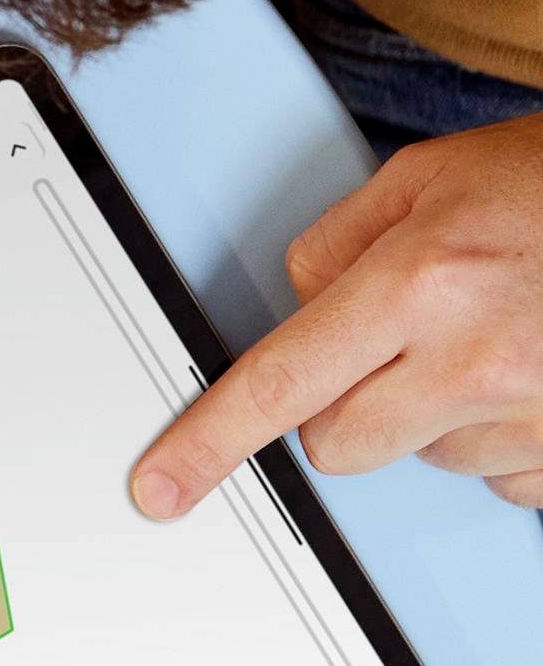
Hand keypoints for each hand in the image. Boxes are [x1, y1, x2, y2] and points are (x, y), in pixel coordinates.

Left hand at [132, 115, 542, 515]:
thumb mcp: (427, 179)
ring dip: (439, 414)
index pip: (280, 383)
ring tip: (500, 336)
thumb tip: (294, 310)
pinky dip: (507, 436)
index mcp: (420, 284)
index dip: (209, 442)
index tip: (160, 487)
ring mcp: (537, 414)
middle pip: (339, 443)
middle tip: (402, 341)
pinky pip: (505, 478)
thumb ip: (336, 248)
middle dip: (346, 405)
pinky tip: (538, 370)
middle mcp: (478, 359)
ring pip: (426, 459)